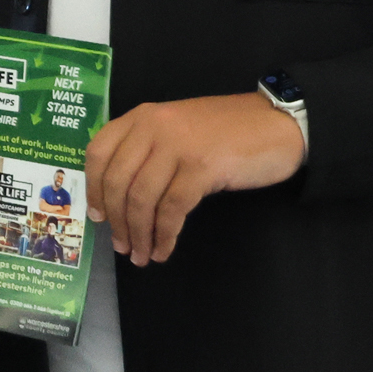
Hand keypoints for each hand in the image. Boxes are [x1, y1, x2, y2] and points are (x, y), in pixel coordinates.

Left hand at [85, 91, 303, 265]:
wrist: (279, 124)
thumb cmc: (227, 131)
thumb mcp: (177, 129)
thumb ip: (148, 150)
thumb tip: (118, 197)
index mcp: (142, 116)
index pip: (98, 152)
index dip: (93, 188)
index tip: (98, 216)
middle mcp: (153, 127)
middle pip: (117, 181)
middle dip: (117, 221)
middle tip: (122, 246)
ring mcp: (177, 146)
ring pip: (142, 198)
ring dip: (138, 234)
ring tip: (141, 255)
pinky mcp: (202, 167)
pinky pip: (172, 209)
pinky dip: (164, 235)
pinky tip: (164, 249)